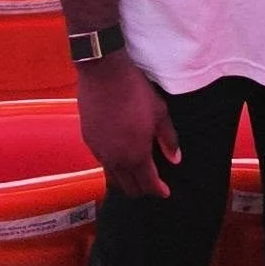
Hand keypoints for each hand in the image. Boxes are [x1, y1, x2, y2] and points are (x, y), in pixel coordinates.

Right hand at [76, 53, 179, 197]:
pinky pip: (102, 162)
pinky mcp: (88, 140)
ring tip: (134, 174)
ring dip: (125, 180)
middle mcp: (115, 159)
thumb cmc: (135, 91)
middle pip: (128, 187)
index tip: (165, 192)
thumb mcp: (159, 112)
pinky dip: (112, 166)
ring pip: (113, 178)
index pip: (148, 184)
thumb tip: (175, 159)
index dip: (158, 190)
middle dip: (142, 189)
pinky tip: (118, 156)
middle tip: (151, 184)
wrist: (103, 73)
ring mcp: (99, 151)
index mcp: (136, 155)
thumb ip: (168, 139)